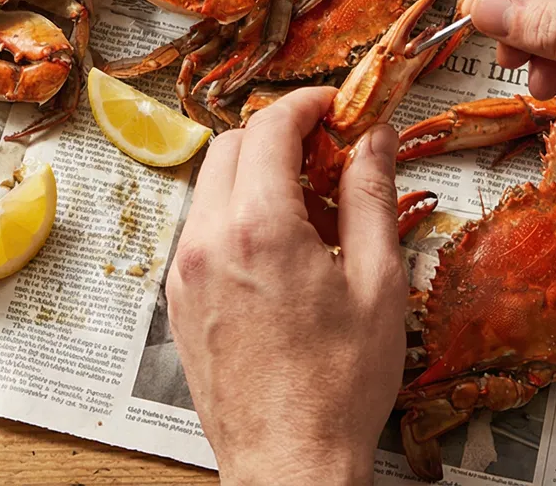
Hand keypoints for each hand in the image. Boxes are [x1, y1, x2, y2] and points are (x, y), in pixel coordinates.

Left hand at [167, 87, 405, 485]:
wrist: (288, 462)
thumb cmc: (338, 388)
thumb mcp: (378, 283)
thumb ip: (372, 196)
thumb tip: (375, 138)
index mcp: (259, 229)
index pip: (269, 127)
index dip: (307, 106)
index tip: (335, 108)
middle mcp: (208, 241)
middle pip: (233, 145)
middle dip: (279, 135)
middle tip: (328, 154)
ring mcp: (184, 270)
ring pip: (212, 185)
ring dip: (256, 176)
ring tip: (311, 210)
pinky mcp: (177, 298)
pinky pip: (202, 229)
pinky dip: (236, 216)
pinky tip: (280, 249)